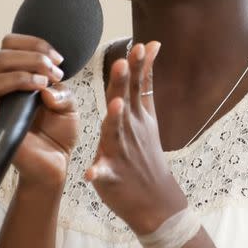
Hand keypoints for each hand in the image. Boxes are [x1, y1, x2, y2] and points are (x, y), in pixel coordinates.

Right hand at [0, 34, 79, 189]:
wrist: (57, 162)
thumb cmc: (58, 131)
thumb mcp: (70, 107)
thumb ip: (64, 94)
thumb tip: (46, 92)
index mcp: (16, 77)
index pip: (11, 46)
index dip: (34, 45)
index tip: (57, 60)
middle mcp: (1, 90)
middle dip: (31, 59)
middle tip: (53, 73)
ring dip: (16, 78)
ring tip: (41, 86)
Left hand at [85, 42, 186, 233]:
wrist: (157, 202)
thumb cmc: (147, 156)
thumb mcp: (149, 118)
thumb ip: (144, 84)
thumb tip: (151, 47)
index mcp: (138, 117)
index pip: (139, 87)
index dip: (139, 67)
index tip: (141, 45)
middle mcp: (132, 131)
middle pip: (126, 102)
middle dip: (124, 83)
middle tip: (122, 62)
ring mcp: (123, 153)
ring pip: (116, 133)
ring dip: (115, 120)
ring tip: (114, 106)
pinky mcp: (113, 176)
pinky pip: (104, 173)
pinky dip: (98, 172)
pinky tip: (90, 172)